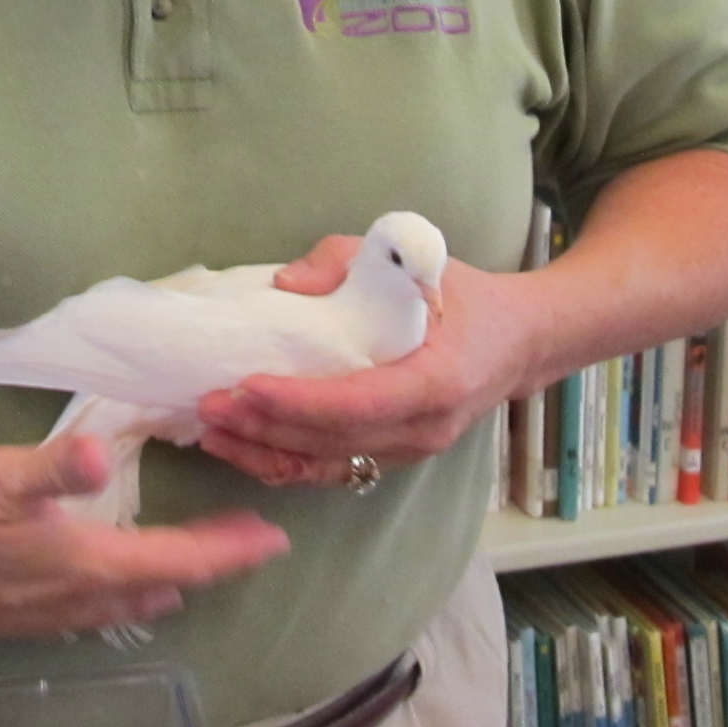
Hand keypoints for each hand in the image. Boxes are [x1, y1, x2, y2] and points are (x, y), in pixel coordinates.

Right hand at [0, 434, 289, 639]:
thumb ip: (53, 467)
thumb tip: (99, 452)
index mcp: (85, 563)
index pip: (178, 559)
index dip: (230, 550)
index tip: (275, 539)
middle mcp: (78, 599)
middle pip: (164, 584)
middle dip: (210, 564)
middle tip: (247, 542)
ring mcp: (50, 616)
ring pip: (131, 603)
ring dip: (170, 580)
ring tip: (194, 562)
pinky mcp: (22, 619)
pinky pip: (98, 610)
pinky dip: (129, 591)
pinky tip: (118, 582)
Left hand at [196, 236, 534, 487]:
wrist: (518, 342)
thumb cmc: (462, 295)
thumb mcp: (413, 256)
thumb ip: (344, 260)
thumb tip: (285, 285)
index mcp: (436, 381)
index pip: (359, 403)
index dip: (300, 401)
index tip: (248, 386)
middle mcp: (424, 429)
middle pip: (334, 441)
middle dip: (265, 428)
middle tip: (210, 404)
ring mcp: (410, 452)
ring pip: (328, 466)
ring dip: (265, 454)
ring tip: (212, 432)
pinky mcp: (393, 458)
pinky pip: (334, 470)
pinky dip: (285, 464)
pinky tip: (243, 448)